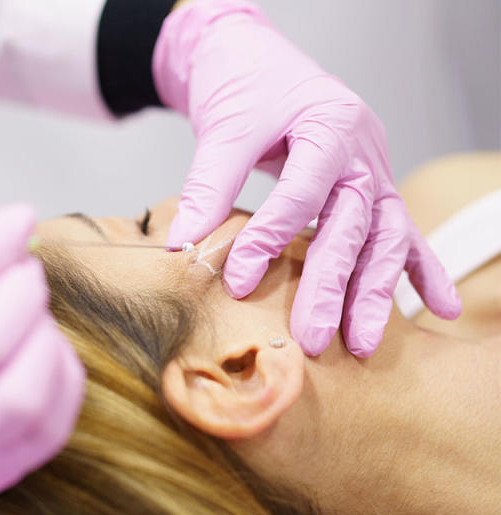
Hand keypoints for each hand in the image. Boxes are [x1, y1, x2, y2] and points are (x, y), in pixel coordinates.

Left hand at [152, 0, 459, 356]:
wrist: (256, 59)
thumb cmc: (246, 85)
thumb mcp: (225, 126)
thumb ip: (209, 185)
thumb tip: (184, 245)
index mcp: (330, 125)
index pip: (303, 195)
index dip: (270, 240)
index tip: (239, 281)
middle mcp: (363, 152)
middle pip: (354, 226)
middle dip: (334, 287)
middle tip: (313, 337)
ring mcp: (373, 171)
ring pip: (385, 237)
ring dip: (376, 293)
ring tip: (366, 343)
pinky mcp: (370, 188)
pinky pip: (402, 232)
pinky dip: (422, 271)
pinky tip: (442, 309)